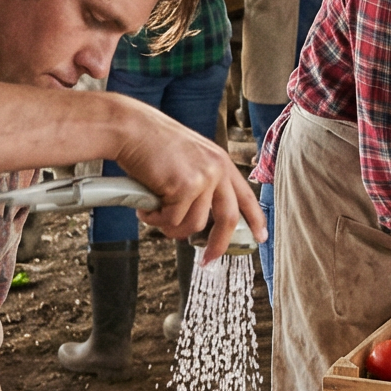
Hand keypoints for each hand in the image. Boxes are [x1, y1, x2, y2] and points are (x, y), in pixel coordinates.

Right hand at [110, 100, 265, 263]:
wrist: (130, 129)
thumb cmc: (150, 144)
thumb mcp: (188, 159)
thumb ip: (200, 182)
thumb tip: (201, 220)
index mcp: (220, 161)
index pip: (245, 196)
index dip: (255, 219)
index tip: (260, 237)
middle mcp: (217, 169)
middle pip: (228, 219)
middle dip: (218, 245)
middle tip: (207, 260)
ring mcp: (202, 178)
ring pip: (193, 225)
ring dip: (170, 227)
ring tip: (152, 213)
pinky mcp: (184, 187)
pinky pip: (171, 221)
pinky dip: (154, 219)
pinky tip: (144, 206)